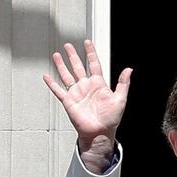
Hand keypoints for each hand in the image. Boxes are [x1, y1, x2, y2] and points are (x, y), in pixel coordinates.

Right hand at [43, 39, 132, 172]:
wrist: (100, 132)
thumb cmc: (110, 119)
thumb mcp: (120, 99)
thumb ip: (123, 84)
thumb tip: (129, 70)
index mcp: (99, 85)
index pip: (94, 64)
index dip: (91, 53)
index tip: (88, 43)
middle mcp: (86, 87)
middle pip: (78, 66)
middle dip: (73, 55)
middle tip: (68, 45)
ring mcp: (77, 93)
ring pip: (67, 75)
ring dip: (61, 65)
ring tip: (57, 55)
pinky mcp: (69, 101)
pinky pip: (58, 90)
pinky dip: (52, 84)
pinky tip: (47, 76)